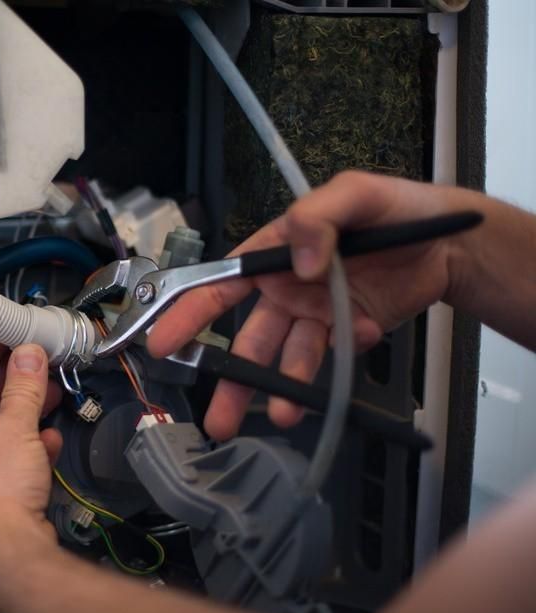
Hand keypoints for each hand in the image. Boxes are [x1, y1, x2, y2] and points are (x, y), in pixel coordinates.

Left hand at [0, 337, 62, 572]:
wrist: (7, 553)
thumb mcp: (13, 427)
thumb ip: (23, 388)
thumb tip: (28, 354)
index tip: (7, 328)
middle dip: (13, 379)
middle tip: (38, 355)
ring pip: (4, 429)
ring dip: (28, 410)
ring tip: (53, 390)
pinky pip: (16, 457)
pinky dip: (33, 445)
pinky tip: (51, 438)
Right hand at [148, 171, 476, 440]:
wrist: (449, 241)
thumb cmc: (393, 206)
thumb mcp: (352, 193)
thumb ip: (318, 219)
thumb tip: (300, 265)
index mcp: (272, 254)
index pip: (219, 286)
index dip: (188, 314)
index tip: (164, 344)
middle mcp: (285, 290)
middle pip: (246, 341)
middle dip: (230, 380)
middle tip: (216, 418)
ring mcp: (314, 315)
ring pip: (285, 360)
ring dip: (281, 390)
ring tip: (282, 417)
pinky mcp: (345, 333)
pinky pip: (333, 356)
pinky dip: (341, 357)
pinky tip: (362, 336)